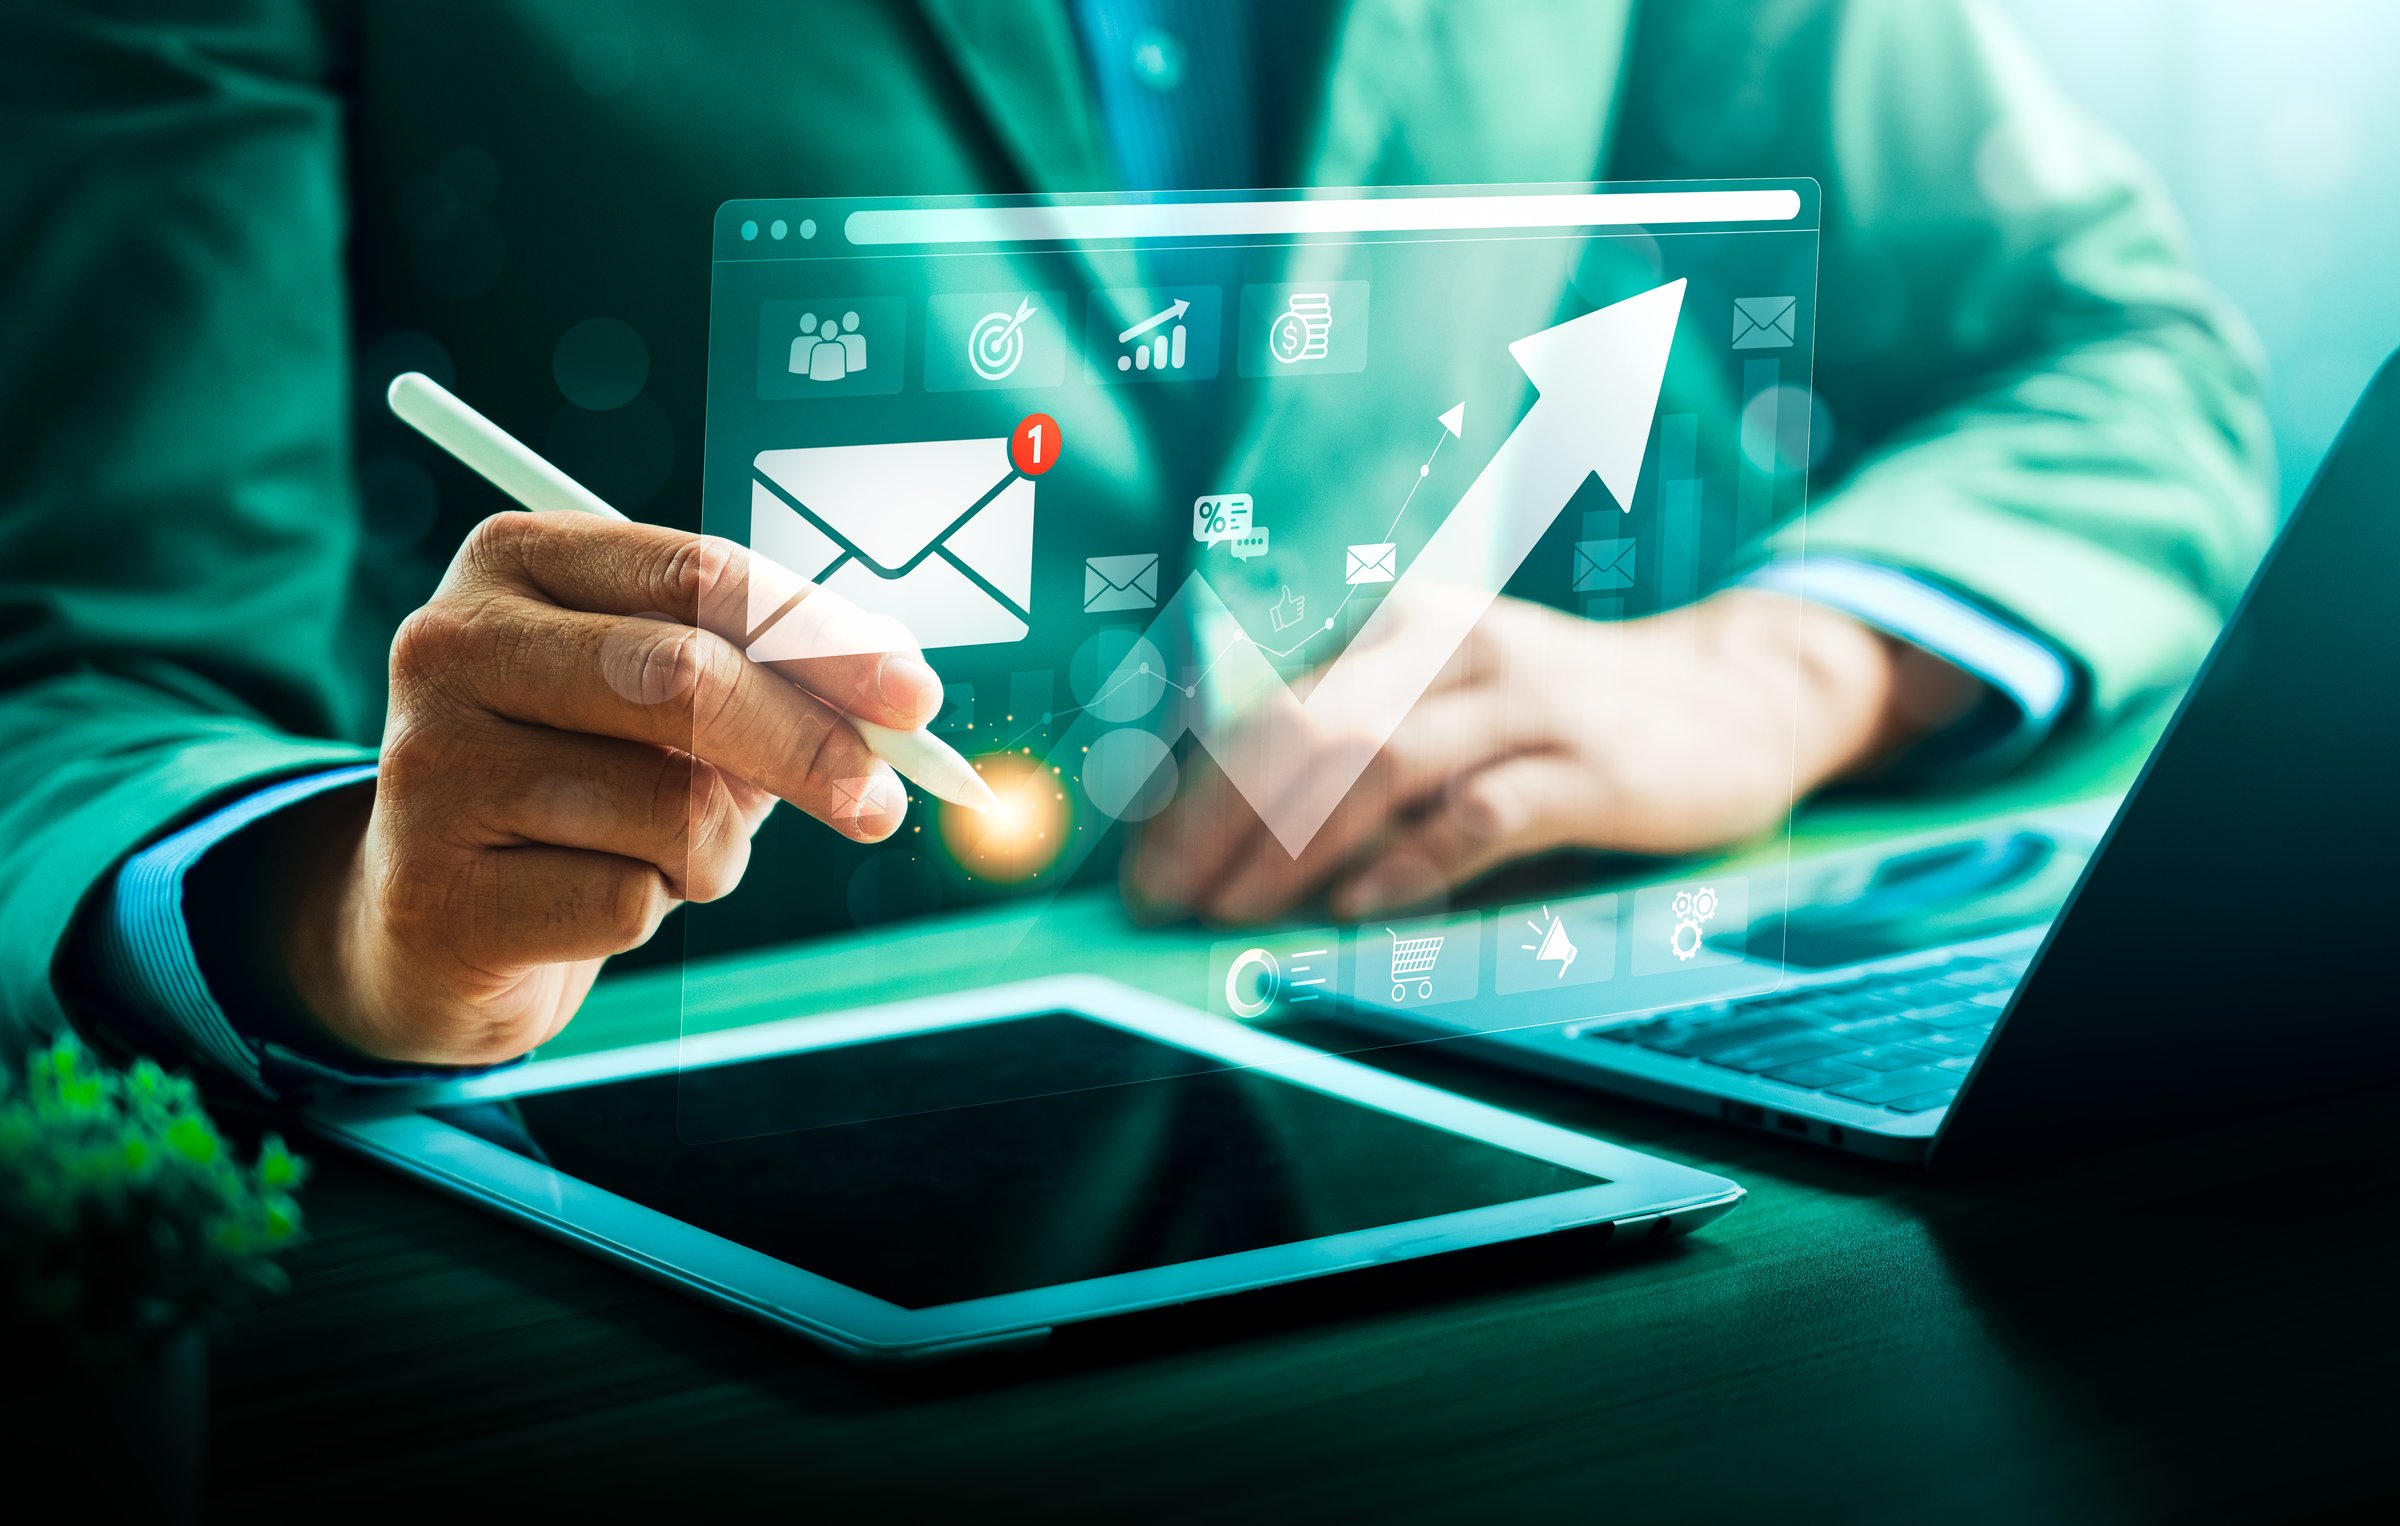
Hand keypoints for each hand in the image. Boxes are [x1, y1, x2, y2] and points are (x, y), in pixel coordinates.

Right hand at [272, 513, 939, 1065]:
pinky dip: (649, 911)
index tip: (916, 700)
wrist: (435, 918)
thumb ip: (778, 680)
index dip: (824, 640)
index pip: (700, 575)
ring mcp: (429, 764)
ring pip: (669, 806)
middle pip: (686, 678)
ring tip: (667, 853)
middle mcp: (454, 642)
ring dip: (716, 850)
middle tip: (881, 804)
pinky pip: (624, 903)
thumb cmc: (587, 780)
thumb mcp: (675, 707)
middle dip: (810, 746)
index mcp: (519, 558)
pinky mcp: (434, 887)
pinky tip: (588, 898)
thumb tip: (906, 701)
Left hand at [1127, 589, 1973, 924]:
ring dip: (1292, 851)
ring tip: (1235, 915)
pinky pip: (1481, 813)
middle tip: (1165, 903)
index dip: (1194, 792)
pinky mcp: (1591, 765)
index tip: (1143, 870)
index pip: (1272, 708)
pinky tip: (1358, 910)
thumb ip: (1362, 746)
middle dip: (1218, 826)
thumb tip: (1229, 838)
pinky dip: (1411, 864)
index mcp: (1404, 627)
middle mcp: (1453, 647)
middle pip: (1307, 732)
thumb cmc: (1566, 716)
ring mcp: (1526, 701)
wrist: (1738, 696)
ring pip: (1380, 767)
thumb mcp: (1456, 699)